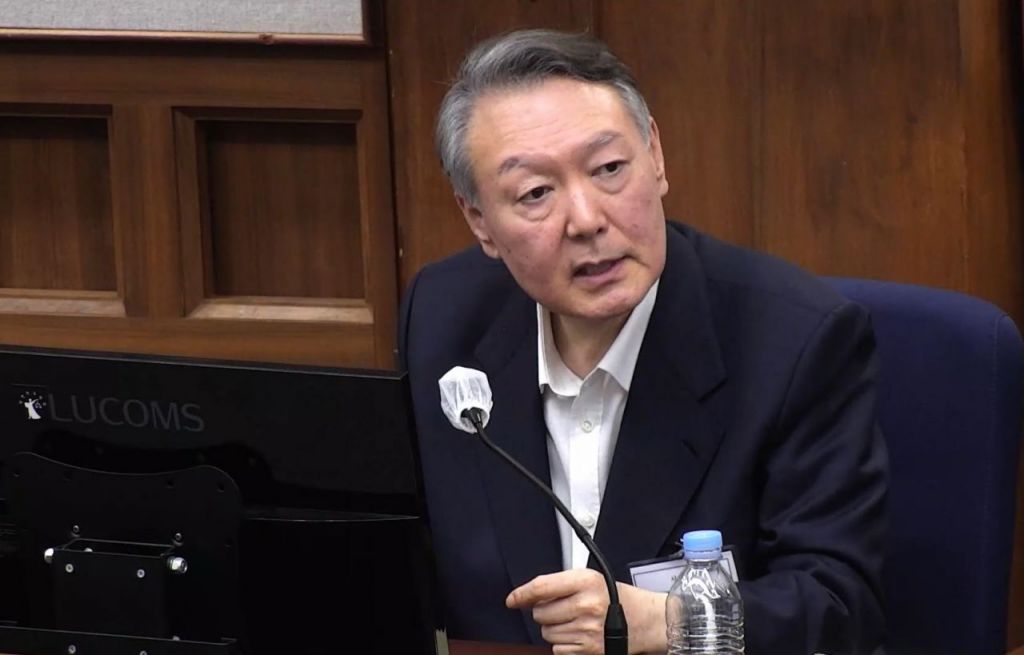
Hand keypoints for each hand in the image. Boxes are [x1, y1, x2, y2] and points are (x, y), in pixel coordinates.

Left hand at [506, 568, 667, 654]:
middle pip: (540, 613)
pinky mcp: (588, 651)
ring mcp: (587, 630)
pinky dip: (564, 644)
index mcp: (585, 582)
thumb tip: (526, 595)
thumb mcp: (590, 579)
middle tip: (565, 608)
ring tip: (576, 622)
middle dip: (546, 612)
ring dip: (555, 628)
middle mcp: (586, 606)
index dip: (522, 594)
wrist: (644, 621)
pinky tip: (579, 635)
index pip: (541, 587)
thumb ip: (559, 583)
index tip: (512, 599)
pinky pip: (557, 649)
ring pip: (547, 632)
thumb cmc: (615, 598)